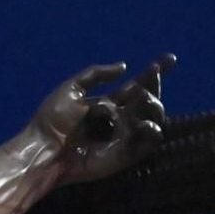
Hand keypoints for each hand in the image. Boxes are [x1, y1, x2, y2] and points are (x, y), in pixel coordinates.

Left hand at [32, 54, 174, 184]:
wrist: (44, 149)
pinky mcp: (126, 154)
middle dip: (153, 88)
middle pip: (149, 99)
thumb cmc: (51, 120)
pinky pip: (149, 142)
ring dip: (154, 106)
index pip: (137, 85)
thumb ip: (95, 74)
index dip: (154, 72)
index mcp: (108, 102)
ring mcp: (125, 136)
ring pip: (154, 118)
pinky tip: (144, 124)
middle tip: (142, 88)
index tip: (169, 59)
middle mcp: (120, 118)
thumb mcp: (70, 88)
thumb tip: (125, 66)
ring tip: (142, 101)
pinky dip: (152, 131)